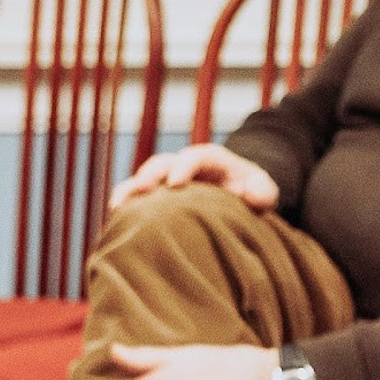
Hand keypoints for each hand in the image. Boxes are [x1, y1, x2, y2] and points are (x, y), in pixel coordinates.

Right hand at [110, 143, 280, 213]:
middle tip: (141, 190)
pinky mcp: (158, 198)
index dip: (184, 166)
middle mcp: (184, 165)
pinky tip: (115, 223)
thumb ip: (263, 192)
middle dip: (150, 175)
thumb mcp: (265, 190)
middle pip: (162, 163)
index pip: (195, 156)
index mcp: (210, 159)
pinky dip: (126, 207)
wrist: (240, 195)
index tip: (176, 184)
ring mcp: (168, 180)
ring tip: (117, 207)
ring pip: (143, 179)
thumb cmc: (252, 191)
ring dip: (129, 190)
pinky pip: (137, 199)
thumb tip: (250, 196)